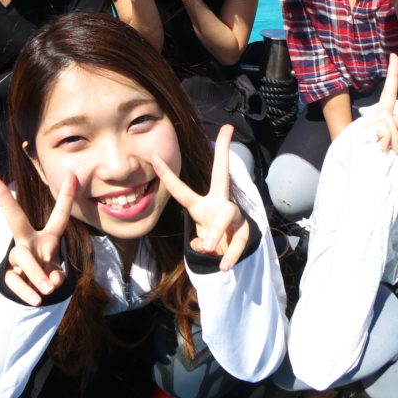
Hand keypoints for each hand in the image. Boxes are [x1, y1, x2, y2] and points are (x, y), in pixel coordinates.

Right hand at [0, 172, 76, 305]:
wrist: (31, 290)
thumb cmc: (46, 271)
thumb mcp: (56, 270)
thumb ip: (57, 275)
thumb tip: (52, 281)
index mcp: (46, 236)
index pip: (59, 215)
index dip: (67, 196)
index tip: (73, 173)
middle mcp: (28, 241)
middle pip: (15, 218)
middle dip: (3, 198)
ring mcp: (17, 257)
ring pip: (23, 258)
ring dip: (37, 273)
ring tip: (48, 288)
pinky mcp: (10, 275)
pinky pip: (15, 280)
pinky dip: (27, 290)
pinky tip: (37, 299)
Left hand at [152, 125, 248, 271]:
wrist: (231, 254)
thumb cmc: (212, 239)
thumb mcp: (200, 237)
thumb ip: (198, 241)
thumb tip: (202, 246)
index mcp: (202, 204)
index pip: (181, 189)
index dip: (166, 175)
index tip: (154, 155)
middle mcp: (220, 202)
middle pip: (221, 174)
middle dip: (224, 151)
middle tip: (227, 132)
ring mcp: (234, 214)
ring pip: (227, 216)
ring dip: (216, 233)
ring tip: (206, 248)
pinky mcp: (244, 230)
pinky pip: (237, 241)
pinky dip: (228, 254)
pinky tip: (223, 265)